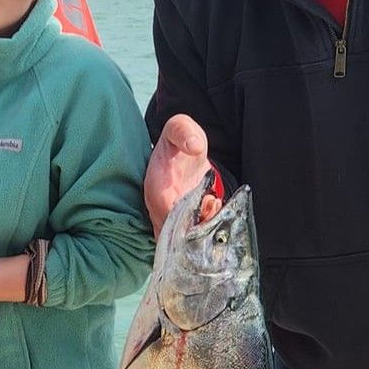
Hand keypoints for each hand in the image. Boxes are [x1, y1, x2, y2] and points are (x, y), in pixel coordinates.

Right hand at [144, 114, 210, 234]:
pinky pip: (189, 236)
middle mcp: (160, 210)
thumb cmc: (180, 138)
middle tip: (211, 204)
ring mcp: (169, 217)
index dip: (188, 223)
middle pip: (175, 240)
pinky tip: (212, 206)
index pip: (167, 222)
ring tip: (212, 202)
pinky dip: (206, 227)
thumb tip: (195, 145)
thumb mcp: (180, 127)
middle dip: (198, 231)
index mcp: (157, 192)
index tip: (206, 204)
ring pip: (183, 241)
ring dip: (204, 230)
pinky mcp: (180, 220)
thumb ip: (184, 132)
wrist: (179, 149)